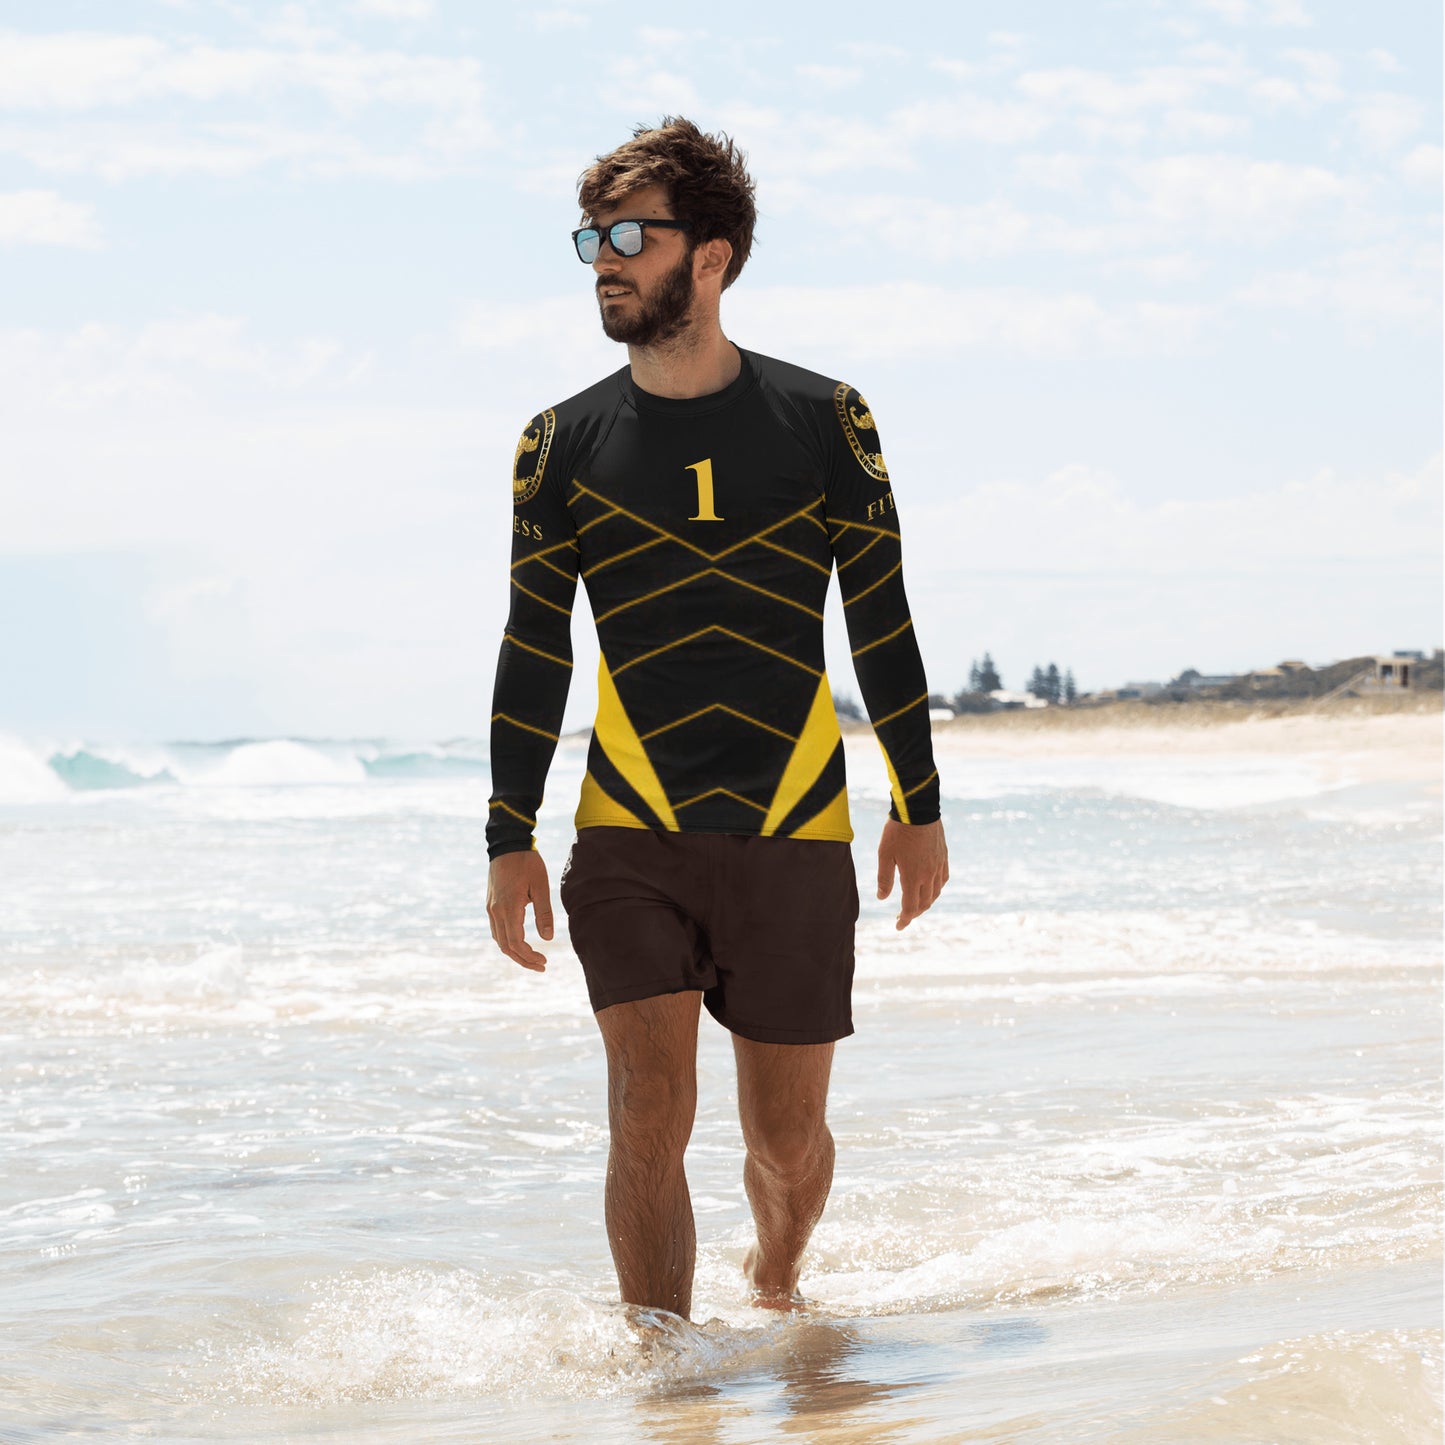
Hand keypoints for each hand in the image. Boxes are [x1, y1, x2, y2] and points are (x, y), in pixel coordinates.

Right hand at [487, 849, 553, 970]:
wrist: (507, 844)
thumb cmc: (527, 863)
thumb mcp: (541, 886)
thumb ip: (544, 913)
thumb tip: (548, 939)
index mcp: (509, 908)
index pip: (516, 943)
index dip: (529, 957)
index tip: (544, 962)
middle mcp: (496, 911)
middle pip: (506, 947)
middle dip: (523, 960)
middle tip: (541, 966)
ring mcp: (491, 908)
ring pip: (499, 940)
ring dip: (514, 953)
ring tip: (532, 958)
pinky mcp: (491, 904)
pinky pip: (496, 930)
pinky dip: (507, 941)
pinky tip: (519, 943)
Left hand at [876, 817, 947, 929]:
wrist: (918, 810)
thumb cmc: (897, 831)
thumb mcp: (885, 854)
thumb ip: (884, 878)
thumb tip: (882, 898)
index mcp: (913, 877)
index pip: (910, 907)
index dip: (904, 919)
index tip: (898, 926)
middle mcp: (929, 875)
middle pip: (924, 903)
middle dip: (913, 913)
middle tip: (902, 916)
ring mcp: (938, 866)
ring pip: (935, 893)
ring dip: (925, 903)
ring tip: (915, 904)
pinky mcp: (944, 857)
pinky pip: (943, 880)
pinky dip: (936, 889)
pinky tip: (930, 888)